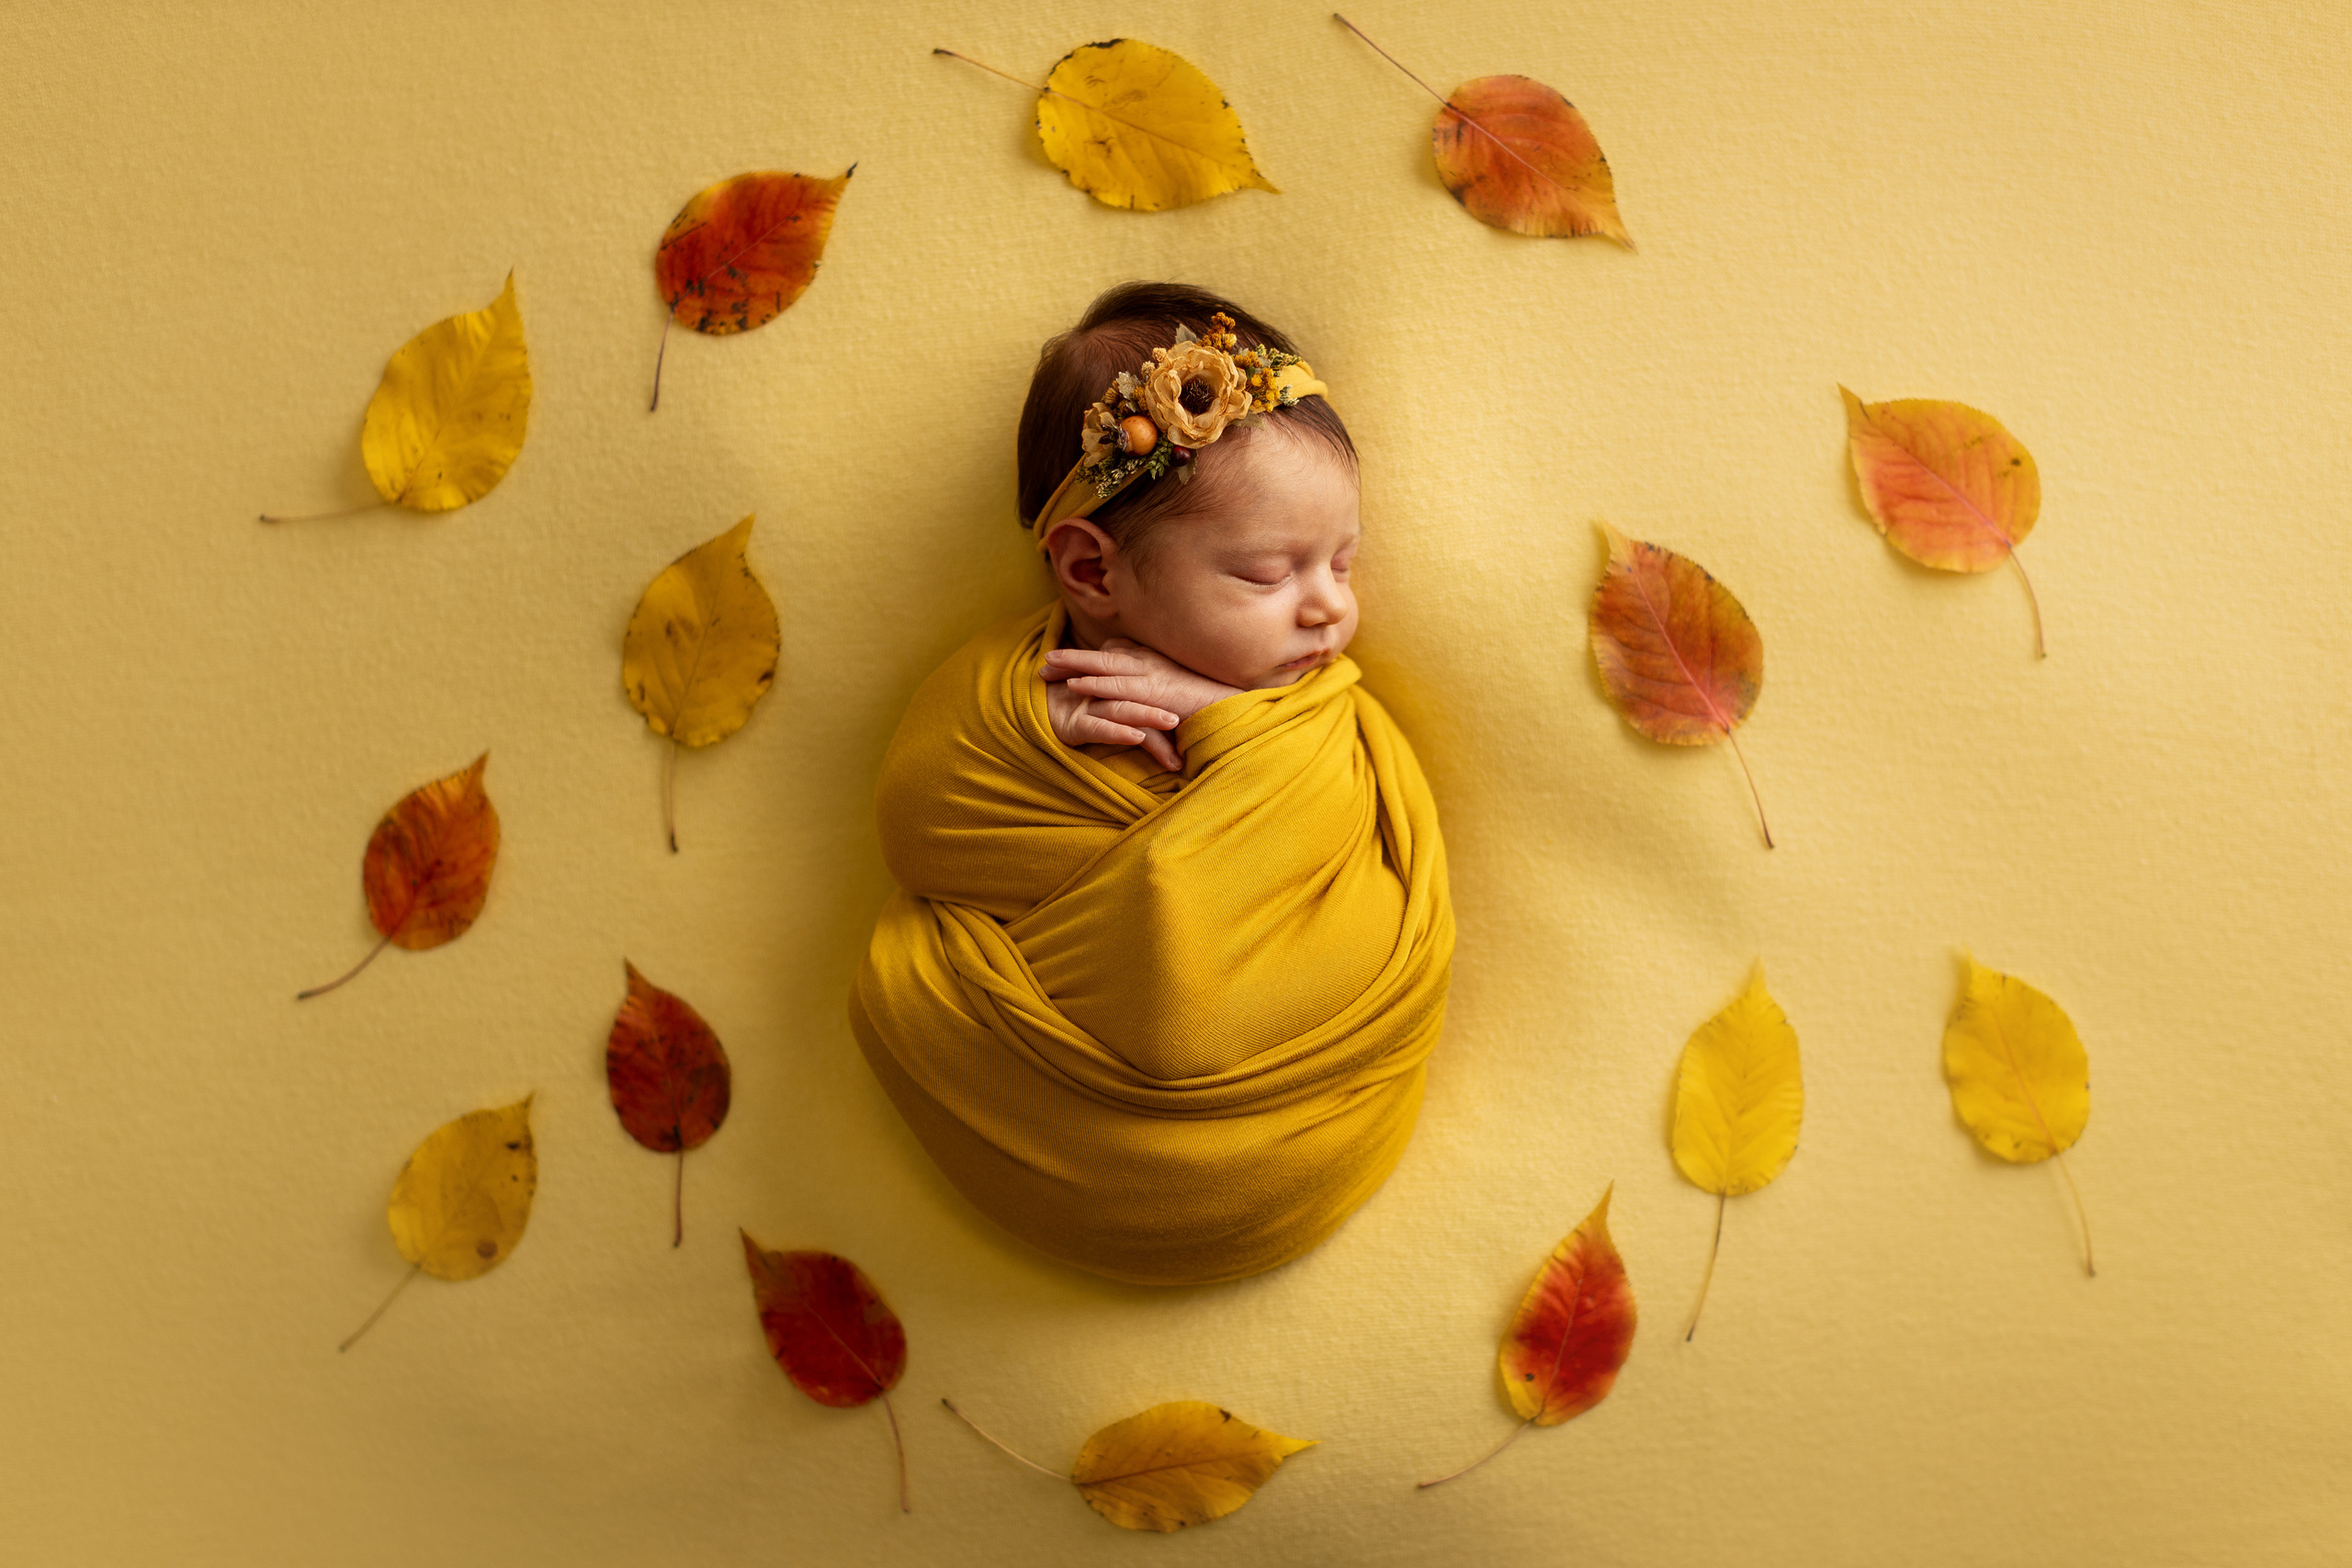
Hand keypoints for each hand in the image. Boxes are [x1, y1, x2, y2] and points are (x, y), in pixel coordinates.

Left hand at [1041, 638, 1241, 772]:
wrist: (1228, 703)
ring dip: (1074, 664)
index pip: (1114, 650)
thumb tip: (1131, 673)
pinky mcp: (1152, 691)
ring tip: (1048, 666)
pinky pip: (1117, 686)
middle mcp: (1147, 661)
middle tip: (1045, 659)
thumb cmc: (1202, 697)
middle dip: (1072, 657)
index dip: (1086, 655)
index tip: (1062, 658)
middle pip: (1102, 654)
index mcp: (1151, 658)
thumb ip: (1151, 676)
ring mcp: (1149, 674)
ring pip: (1104, 665)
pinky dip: (1094, 683)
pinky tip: (1074, 685)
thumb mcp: (1172, 682)